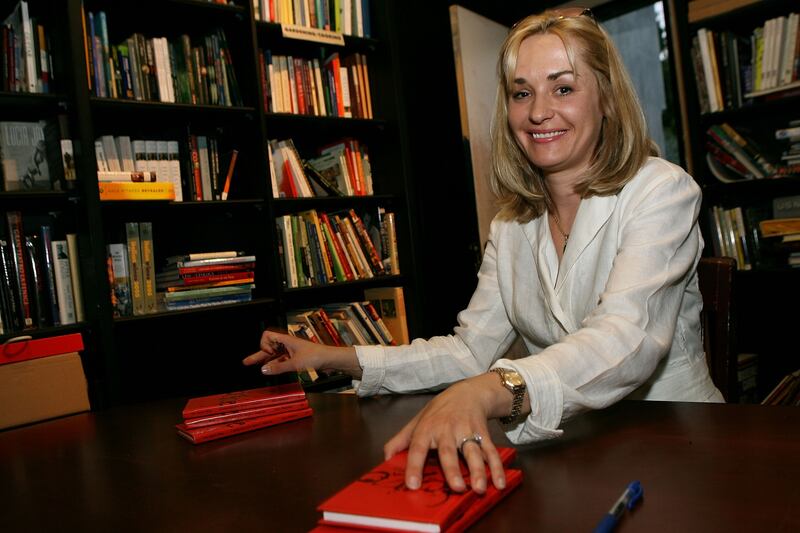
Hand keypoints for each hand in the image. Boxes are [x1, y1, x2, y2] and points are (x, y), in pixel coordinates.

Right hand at [242, 329, 361, 377]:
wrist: (330, 359)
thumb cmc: (316, 356)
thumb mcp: (294, 363)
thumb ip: (278, 367)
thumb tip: (263, 369)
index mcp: (286, 340)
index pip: (267, 336)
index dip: (264, 345)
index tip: (269, 354)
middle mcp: (287, 344)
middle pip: (269, 347)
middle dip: (258, 354)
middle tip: (246, 362)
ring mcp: (291, 351)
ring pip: (275, 355)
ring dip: (267, 361)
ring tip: (256, 368)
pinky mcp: (296, 358)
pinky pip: (282, 360)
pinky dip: (276, 365)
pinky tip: (271, 370)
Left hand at [383, 373, 511, 494]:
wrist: (467, 392)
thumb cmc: (438, 411)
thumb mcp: (417, 421)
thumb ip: (400, 441)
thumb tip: (385, 460)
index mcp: (427, 429)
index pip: (417, 448)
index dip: (414, 466)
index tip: (412, 485)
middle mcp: (447, 430)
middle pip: (449, 452)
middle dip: (452, 470)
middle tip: (456, 488)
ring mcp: (467, 432)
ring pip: (473, 452)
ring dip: (478, 470)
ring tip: (479, 488)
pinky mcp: (483, 434)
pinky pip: (491, 452)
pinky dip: (497, 468)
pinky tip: (499, 483)